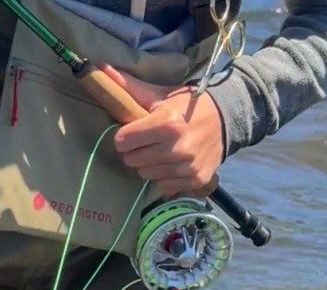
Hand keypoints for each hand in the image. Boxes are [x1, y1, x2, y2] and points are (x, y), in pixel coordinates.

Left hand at [100, 64, 226, 196]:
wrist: (227, 117)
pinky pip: (163, 185)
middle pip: (131, 160)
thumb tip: (99, 68)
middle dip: (135, 150)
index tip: (134, 131)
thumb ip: (129, 87)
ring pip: (145, 174)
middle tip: (148, 141)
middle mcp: (176, 148)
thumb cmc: (187, 105)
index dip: (125, 136)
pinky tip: (174, 162)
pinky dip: (164, 175)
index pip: (122, 141)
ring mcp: (186, 166)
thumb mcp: (159, 95)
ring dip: (149, 164)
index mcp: (165, 124)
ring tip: (161, 151)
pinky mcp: (194, 179)